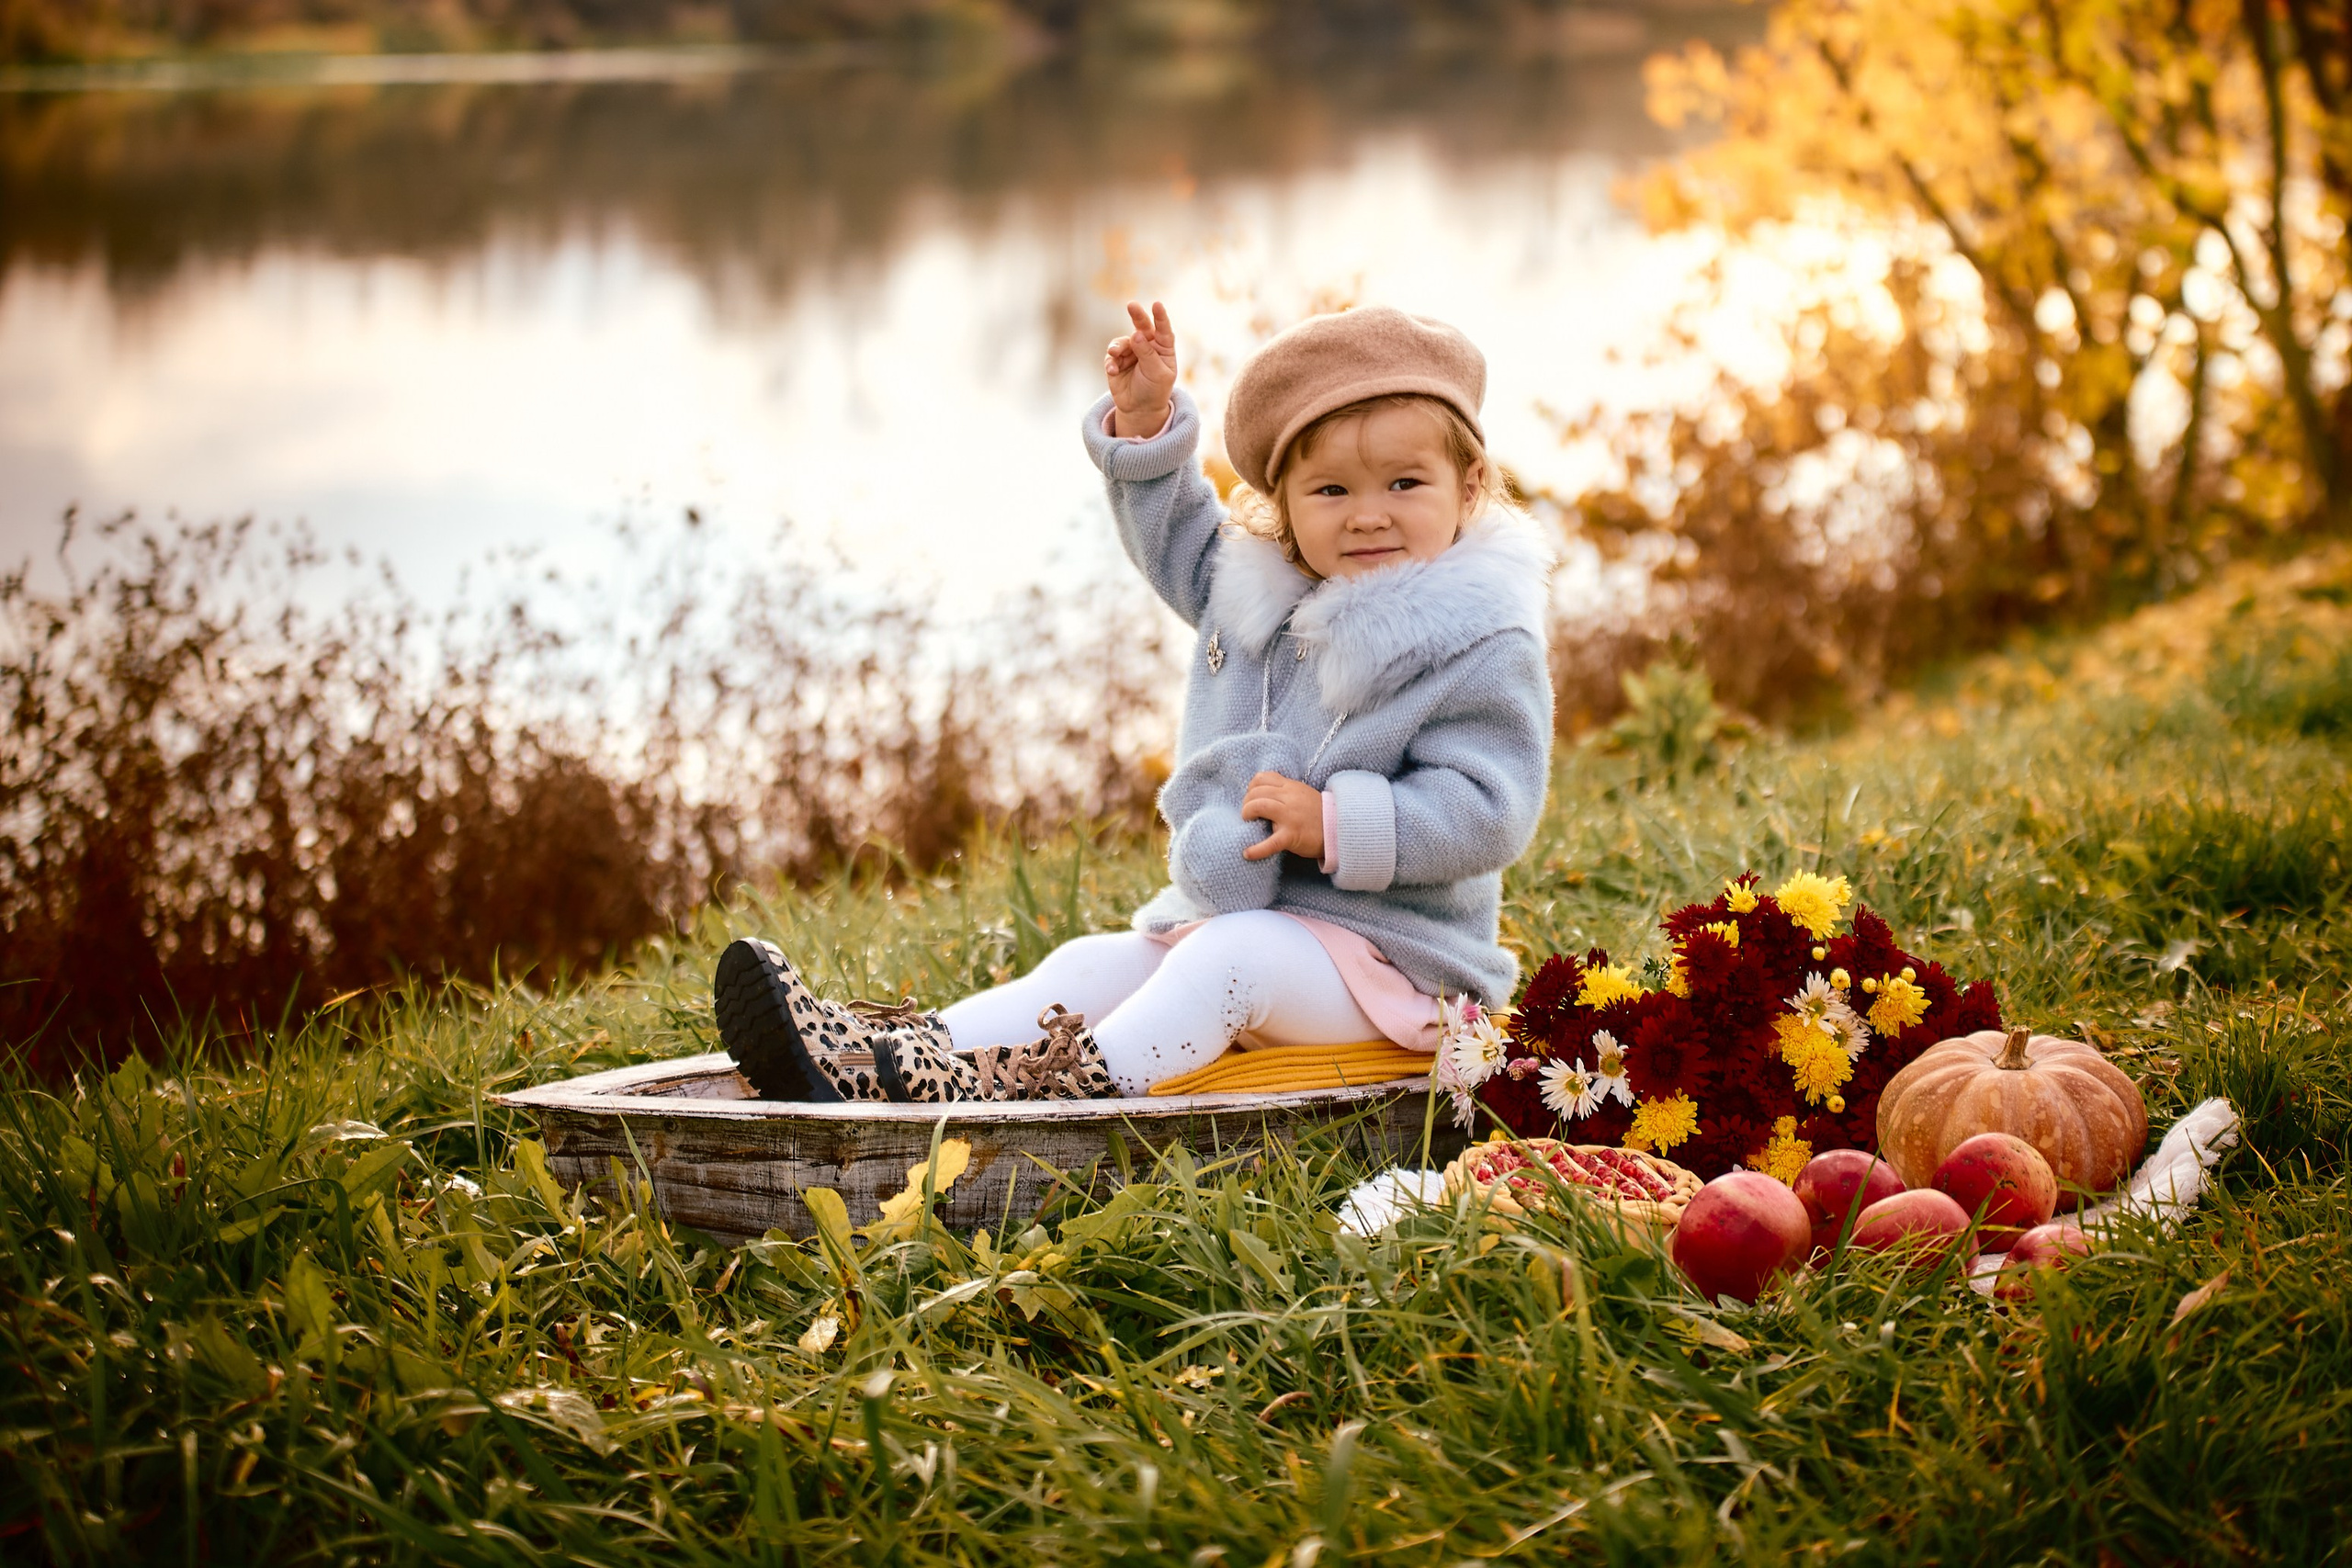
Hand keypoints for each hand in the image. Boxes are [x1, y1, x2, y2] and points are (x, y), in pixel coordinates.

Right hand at [1105, 300, 1177, 437]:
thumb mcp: (1157, 373)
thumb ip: (1147, 354)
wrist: (1140, 408)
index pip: (1163, 329)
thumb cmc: (1155, 390)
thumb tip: (1136, 334)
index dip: (1160, 317)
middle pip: (1142, 326)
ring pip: (1122, 342)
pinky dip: (1111, 362)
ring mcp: (1131, 352)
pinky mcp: (1116, 361)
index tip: (1157, 304)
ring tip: (1114, 353)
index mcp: (1163, 347)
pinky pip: (1111, 357)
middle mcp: (1147, 345)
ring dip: (1117, 346)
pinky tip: (1113, 371)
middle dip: (1137, 315)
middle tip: (1131, 305)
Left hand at [1240, 771, 1322, 861]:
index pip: (1262, 778)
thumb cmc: (1318, 813)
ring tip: (1248, 823)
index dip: (1251, 787)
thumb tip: (1261, 792)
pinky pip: (1270, 843)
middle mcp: (1289, 798)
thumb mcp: (1302, 793)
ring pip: (1259, 806)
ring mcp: (1290, 816)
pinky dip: (1256, 850)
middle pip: (1257, 792)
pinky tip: (1247, 854)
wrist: (1339, 829)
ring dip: (1247, 814)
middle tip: (1248, 814)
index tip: (1252, 798)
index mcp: (1291, 787)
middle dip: (1246, 803)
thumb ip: (1284, 790)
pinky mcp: (1292, 836)